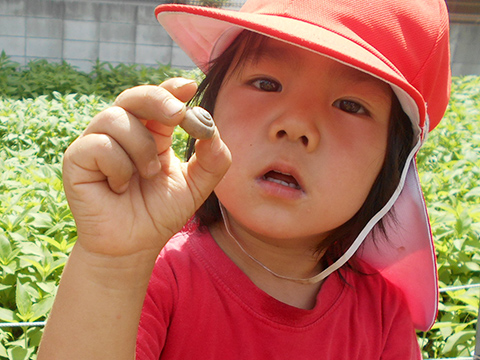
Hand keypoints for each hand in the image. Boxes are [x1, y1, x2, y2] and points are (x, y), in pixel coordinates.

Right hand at [62, 78, 230, 257]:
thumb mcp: (196, 186)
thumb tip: (212, 129)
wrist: (135, 246)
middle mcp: (123, 132)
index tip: (189, 87)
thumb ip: (213, 160)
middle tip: (178, 115)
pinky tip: (119, 186)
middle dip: (157, 99)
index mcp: (151, 133)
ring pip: (116, 118)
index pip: (158, 100)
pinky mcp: (77, 159)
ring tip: (147, 175)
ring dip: (141, 148)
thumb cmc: (161, 212)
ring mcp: (97, 143)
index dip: (171, 89)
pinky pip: (98, 144)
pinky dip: (118, 166)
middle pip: (134, 96)